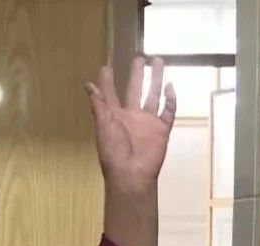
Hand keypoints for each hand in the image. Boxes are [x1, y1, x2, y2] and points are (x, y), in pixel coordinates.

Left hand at [86, 57, 176, 200]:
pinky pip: (168, 112)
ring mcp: (147, 122)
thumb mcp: (103, 125)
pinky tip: (170, 86)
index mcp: (114, 116)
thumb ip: (99, 104)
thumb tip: (88, 84)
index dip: (107, 81)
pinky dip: (171, 99)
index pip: (110, 94)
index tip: (107, 67)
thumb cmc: (113, 151)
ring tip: (158, 61)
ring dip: (155, 80)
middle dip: (136, 74)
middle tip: (140, 57)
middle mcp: (131, 117)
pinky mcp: (161, 130)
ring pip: (153, 96)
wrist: (132, 173)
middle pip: (135, 90)